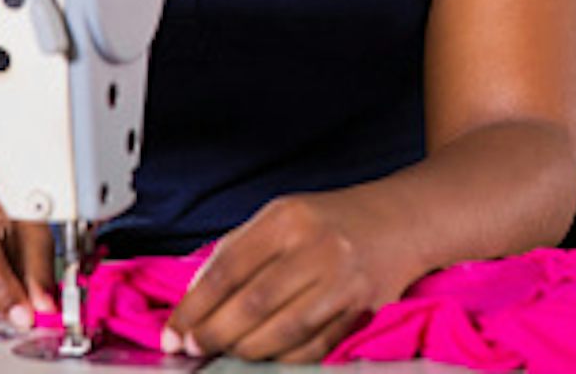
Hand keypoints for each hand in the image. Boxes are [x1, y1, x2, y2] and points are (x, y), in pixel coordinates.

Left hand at [162, 191, 409, 363]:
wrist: (400, 221)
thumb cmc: (331, 221)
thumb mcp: (281, 216)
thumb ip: (235, 251)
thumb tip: (193, 301)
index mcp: (288, 218)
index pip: (227, 270)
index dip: (193, 309)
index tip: (174, 333)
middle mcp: (318, 246)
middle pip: (252, 305)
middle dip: (213, 335)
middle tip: (193, 348)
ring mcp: (344, 280)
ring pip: (281, 332)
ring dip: (244, 351)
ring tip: (226, 352)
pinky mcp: (363, 309)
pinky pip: (313, 348)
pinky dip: (282, 359)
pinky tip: (265, 356)